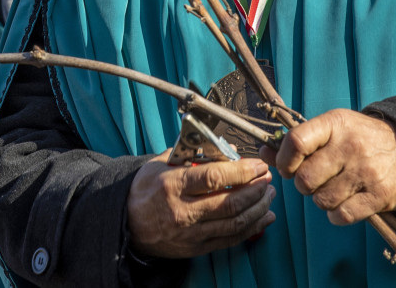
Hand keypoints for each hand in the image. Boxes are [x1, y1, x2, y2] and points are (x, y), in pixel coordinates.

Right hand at [126, 152, 275, 258]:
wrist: (127, 224)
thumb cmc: (144, 191)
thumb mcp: (159, 164)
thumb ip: (189, 154)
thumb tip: (221, 147)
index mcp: (173, 185)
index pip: (214, 178)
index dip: (242, 171)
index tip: (258, 165)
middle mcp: (183, 211)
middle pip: (230, 202)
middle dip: (256, 189)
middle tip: (267, 178)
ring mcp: (191, 233)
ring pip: (235, 223)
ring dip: (258, 208)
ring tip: (268, 195)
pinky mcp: (196, 248)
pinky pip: (230, 239)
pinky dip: (252, 228)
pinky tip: (263, 217)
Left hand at [259, 109, 395, 224]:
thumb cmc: (358, 138)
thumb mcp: (331, 129)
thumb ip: (297, 141)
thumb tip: (262, 152)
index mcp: (335, 124)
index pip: (296, 142)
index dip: (284, 161)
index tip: (287, 167)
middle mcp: (350, 146)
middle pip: (305, 179)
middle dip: (303, 185)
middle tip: (314, 180)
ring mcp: (365, 171)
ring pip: (321, 200)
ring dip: (321, 199)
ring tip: (333, 188)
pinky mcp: (378, 195)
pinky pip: (341, 216)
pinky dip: (337, 214)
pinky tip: (344, 201)